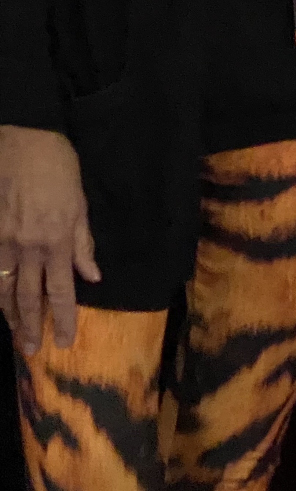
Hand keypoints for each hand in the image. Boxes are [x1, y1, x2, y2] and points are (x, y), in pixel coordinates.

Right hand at [0, 125, 98, 355]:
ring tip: (15, 336)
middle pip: (28, 298)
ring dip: (9, 316)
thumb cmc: (57, 165)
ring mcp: (3, 242)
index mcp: (57, 240)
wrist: (21, 139)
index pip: (60, 291)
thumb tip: (92, 276)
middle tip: (31, 351)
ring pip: (4, 289)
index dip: (63, 319)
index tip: (65, 342)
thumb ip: (83, 242)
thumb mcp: (80, 201)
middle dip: (31, 327)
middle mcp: (29, 247)